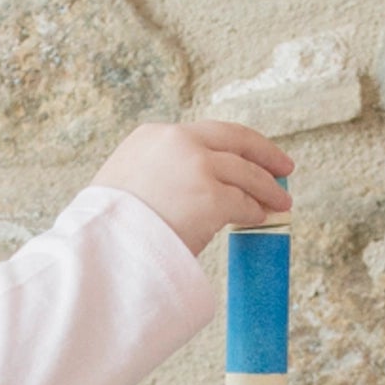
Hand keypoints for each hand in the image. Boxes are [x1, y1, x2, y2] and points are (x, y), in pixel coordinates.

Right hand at [90, 120, 293, 256]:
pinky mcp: (210, 198)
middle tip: (283, 166)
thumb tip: (179, 192)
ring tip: (282, 200)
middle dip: (264, 152)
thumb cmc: (107, 230)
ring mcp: (196, 167)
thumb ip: (154, 175)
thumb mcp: (124, 184)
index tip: (248, 154)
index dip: (233, 145)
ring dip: (267, 187)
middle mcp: (177, 142)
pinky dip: (256, 210)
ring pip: (245, 172)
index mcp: (153, 135)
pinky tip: (261, 218)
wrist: (101, 250)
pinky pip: (243, 203)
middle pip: (235, 140)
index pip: (205, 134)